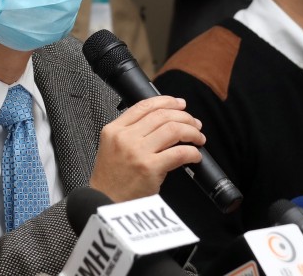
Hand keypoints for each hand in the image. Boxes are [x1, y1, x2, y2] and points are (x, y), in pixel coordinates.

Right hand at [89, 96, 204, 201]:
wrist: (105, 201)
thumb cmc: (111, 178)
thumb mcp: (111, 146)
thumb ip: (129, 132)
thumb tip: (161, 121)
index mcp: (114, 129)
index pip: (144, 106)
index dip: (166, 101)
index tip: (180, 104)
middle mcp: (125, 137)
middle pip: (162, 115)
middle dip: (184, 117)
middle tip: (194, 123)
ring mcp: (137, 152)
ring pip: (173, 130)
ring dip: (192, 132)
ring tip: (198, 138)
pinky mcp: (150, 168)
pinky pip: (179, 153)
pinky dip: (192, 152)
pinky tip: (195, 155)